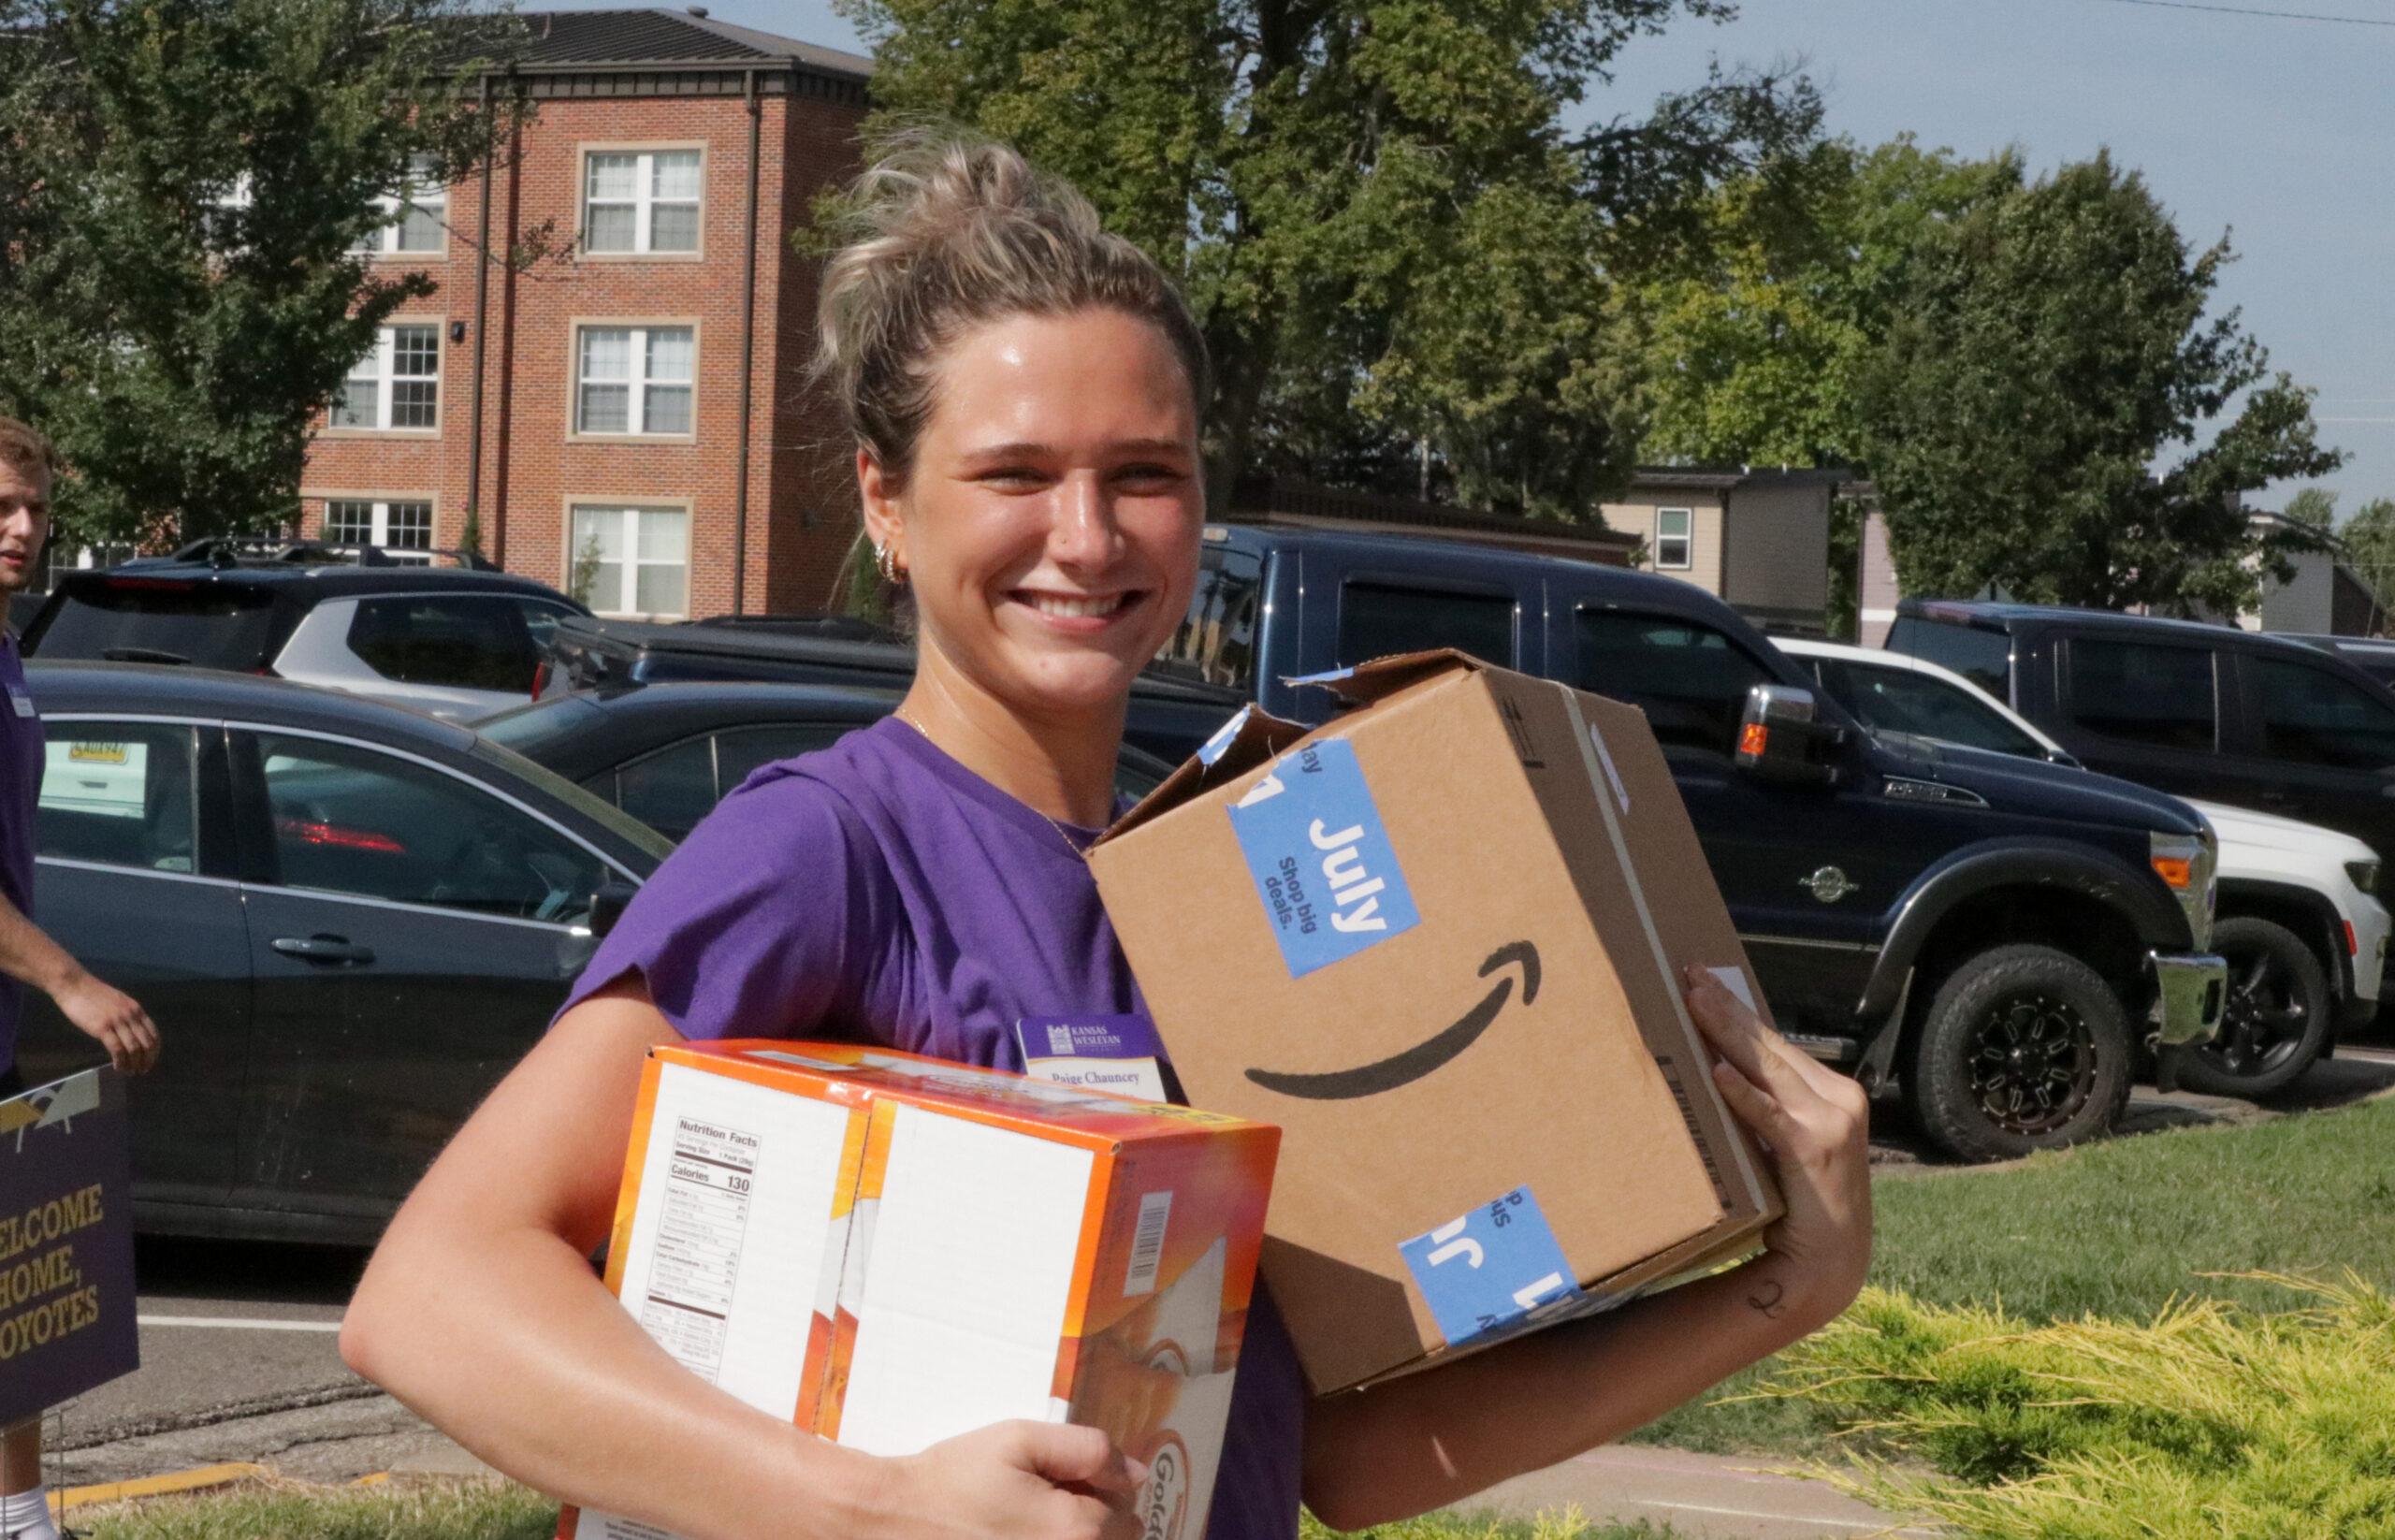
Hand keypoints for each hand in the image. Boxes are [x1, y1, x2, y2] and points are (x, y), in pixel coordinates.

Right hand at [54, 970, 159, 1074]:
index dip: (155, 1051)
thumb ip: (128, 1015)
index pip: (154, 1033)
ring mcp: (118, 1021)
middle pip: (147, 1043)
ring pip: (134, 1048)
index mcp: (137, 1009)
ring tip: (130, 1072)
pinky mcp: (103, 1028)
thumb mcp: (119, 1002)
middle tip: (142, 1071)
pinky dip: (120, 1061)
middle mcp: (131, 1015)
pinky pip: (117, 1049)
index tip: (151, 1061)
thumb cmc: (94, 994)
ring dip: (134, 1064)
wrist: (75, 985)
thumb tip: (133, 1032)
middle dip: (147, 1060)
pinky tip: (117, 1067)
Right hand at [869, 1420, 1146, 1539]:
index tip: (1062, 1477)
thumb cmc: (955, 1479)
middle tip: (1043, 1498)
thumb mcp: (1020, 1440)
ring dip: (1073, 1534)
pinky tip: (1016, 1534)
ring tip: (1028, 1521)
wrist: (894, 1522)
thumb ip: (1087, 1450)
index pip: (1126, 1508)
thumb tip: (1134, 1472)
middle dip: (1092, 1516)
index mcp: (1079, 1531)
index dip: (1098, 1484)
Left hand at [1682, 964, 1869, 1334]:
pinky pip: (1771, 1117)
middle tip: (1687, 975)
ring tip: (1693, 1004)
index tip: (1702, 981)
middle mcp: (1839, 1099)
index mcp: (1833, 1092)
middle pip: (1769, 1045)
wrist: (1827, 1263)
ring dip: (1726, 1033)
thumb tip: (1718, 1063)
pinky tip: (1717, 1075)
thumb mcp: (1787, 1141)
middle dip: (1725, 1008)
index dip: (1738, 1010)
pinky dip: (1743, 1096)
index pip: (1776, 1043)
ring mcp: (1831, 1123)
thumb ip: (1768, 1103)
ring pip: (1767, 1068)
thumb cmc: (1801, 1202)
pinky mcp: (1814, 1151)